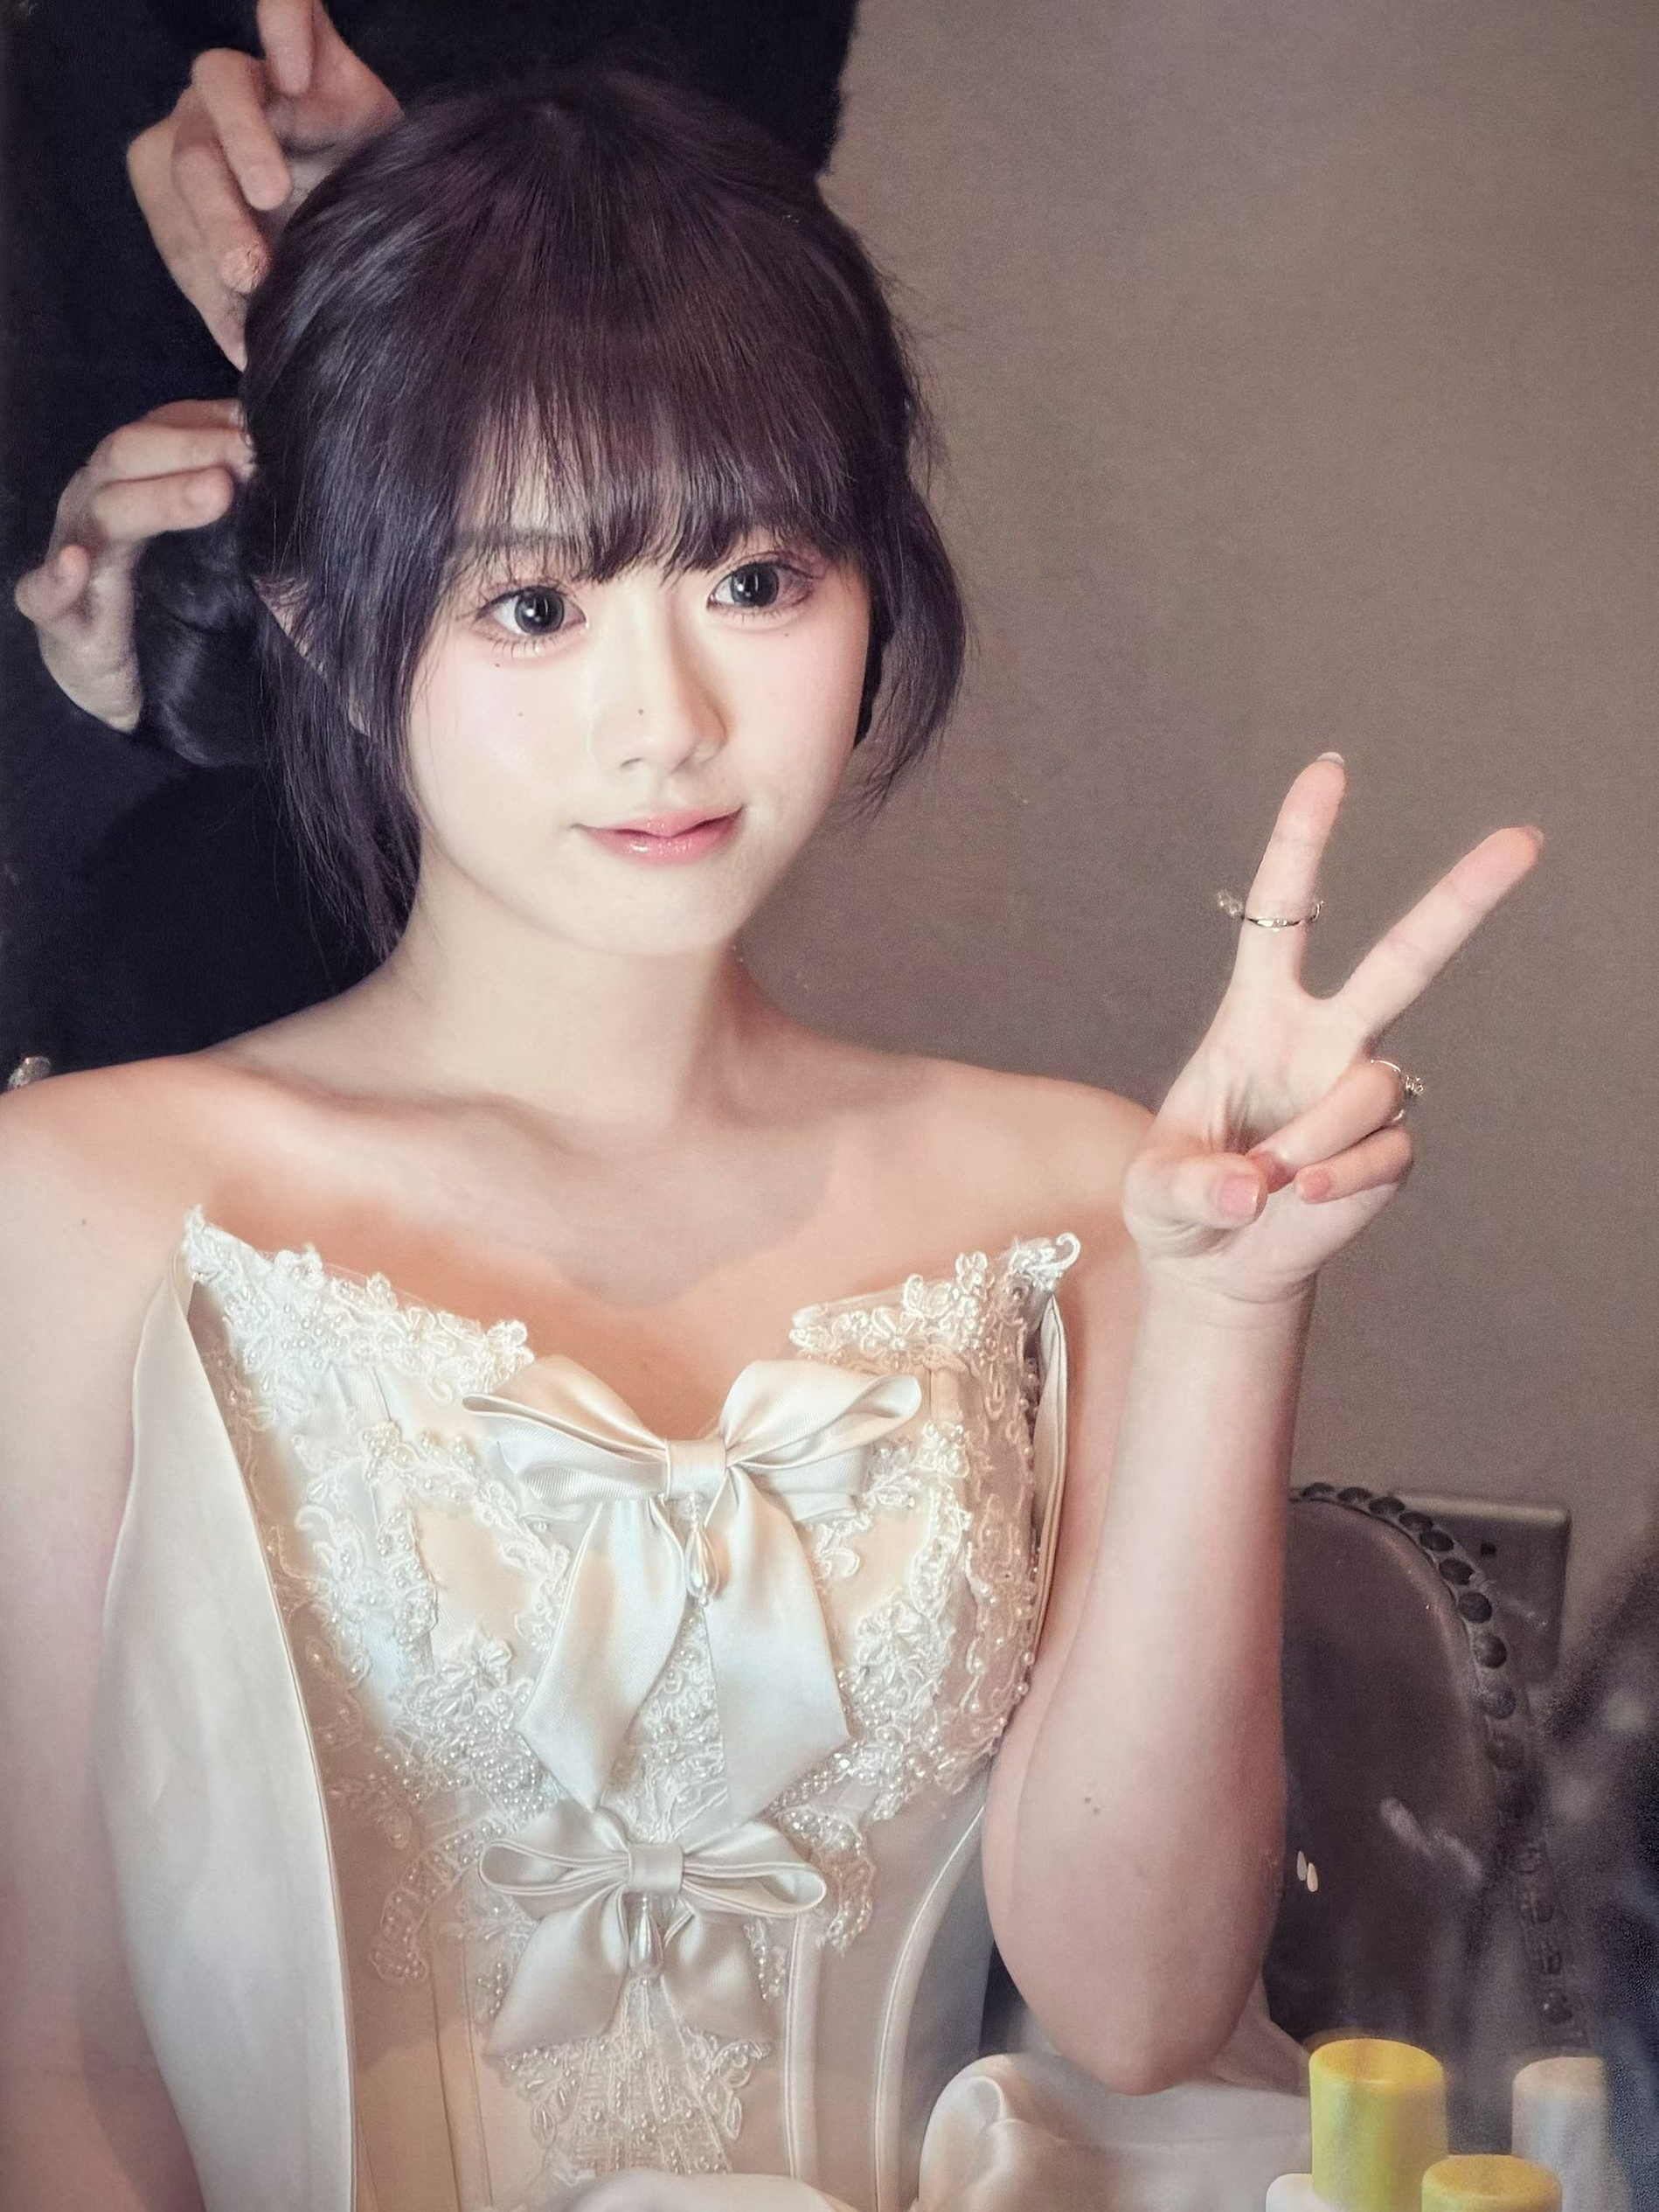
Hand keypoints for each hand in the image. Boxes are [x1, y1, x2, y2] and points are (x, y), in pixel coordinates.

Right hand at [11, 400, 253, 729]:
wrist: (126, 684)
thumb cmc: (167, 602)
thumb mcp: (208, 545)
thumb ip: (235, 502)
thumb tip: (285, 459)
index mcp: (129, 481)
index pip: (162, 428)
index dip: (211, 420)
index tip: (265, 421)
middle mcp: (95, 505)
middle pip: (132, 455)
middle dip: (194, 446)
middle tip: (250, 448)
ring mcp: (72, 557)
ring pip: (106, 512)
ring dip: (162, 498)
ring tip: (218, 490)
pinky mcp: (59, 621)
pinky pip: (44, 594)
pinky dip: (57, 577)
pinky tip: (79, 562)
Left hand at [127, 0, 399, 365]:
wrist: (412, 222)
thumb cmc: (340, 258)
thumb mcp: (296, 294)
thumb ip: (260, 320)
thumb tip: (246, 362)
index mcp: (191, 183)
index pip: (168, 210)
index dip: (193, 261)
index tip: (240, 314)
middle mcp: (212, 123)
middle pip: (186, 151)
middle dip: (213, 219)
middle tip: (250, 273)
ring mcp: (262, 82)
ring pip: (219, 83)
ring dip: (240, 139)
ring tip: (274, 193)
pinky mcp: (314, 48)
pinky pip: (289, 7)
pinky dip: (282, 26)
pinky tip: (297, 75)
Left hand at [1123, 755, 1541, 1306]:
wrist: (1214, 1266)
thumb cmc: (1178, 1202)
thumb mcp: (1154, 1190)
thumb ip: (1190, 1183)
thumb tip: (1254, 1181)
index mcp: (1256, 1014)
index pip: (1283, 914)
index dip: (1303, 843)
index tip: (1329, 771)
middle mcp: (1323, 1038)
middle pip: (1404, 959)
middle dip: (1462, 901)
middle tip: (1522, 840)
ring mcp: (1362, 1092)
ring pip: (1370, 1089)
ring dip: (1313, 1139)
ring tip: (1267, 1180)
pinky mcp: (1388, 1152)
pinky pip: (1379, 1155)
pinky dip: (1332, 1183)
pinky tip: (1298, 1202)